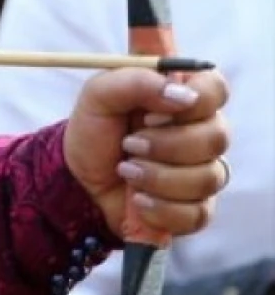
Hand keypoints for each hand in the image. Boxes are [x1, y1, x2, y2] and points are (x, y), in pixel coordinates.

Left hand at [64, 67, 230, 239]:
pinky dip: (160, 207)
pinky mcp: (196, 208)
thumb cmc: (94, 131)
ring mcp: (203, 172)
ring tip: (126, 170)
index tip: (152, 114)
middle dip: (166, 145)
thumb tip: (182, 94)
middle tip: (129, 145)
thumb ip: (135, 81)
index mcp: (183, 98)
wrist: (76, 179)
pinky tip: (137, 199)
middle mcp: (202, 133)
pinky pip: (196, 213)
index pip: (216, 89)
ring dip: (157, 177)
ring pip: (207, 178)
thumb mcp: (98, 95)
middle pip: (217, 137)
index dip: (192, 102)